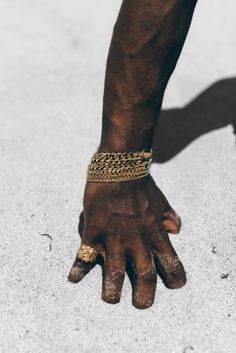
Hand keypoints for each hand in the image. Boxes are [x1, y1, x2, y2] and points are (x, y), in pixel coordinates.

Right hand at [68, 175, 185, 308]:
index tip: (175, 286)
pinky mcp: (94, 231)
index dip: (175, 277)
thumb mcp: (162, 201)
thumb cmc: (141, 184)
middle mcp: (137, 239)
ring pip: (115, 272)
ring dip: (112, 290)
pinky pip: (85, 255)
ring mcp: (115, 237)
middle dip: (145, 296)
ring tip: (110, 299)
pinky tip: (73, 278)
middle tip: (141, 305)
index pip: (171, 261)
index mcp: (155, 233)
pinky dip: (78, 268)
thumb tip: (176, 231)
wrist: (120, 166)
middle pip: (145, 275)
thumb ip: (170, 218)